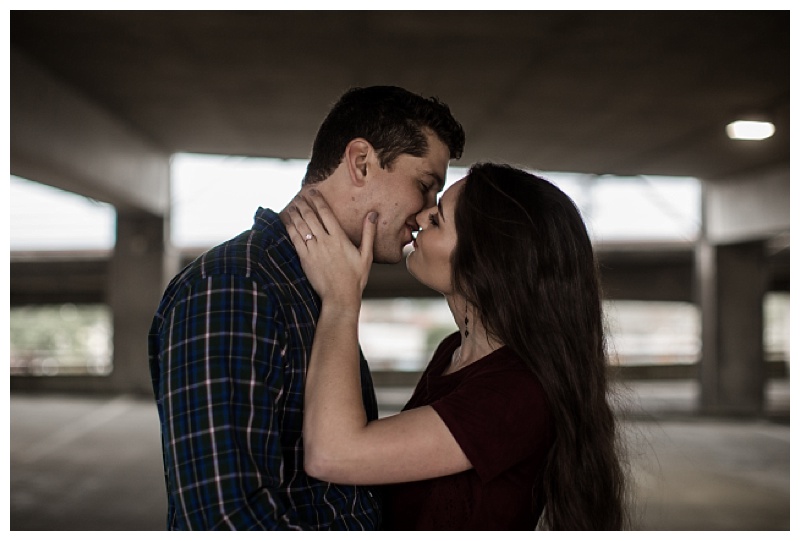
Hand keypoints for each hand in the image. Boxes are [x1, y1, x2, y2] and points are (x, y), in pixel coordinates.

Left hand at [286, 189, 377, 307]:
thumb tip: (372, 214)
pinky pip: (295, 239)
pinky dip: (290, 228)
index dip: (318, 200)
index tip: (313, 192)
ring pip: (301, 226)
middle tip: (300, 196)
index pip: (326, 213)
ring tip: (292, 205)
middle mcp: (325, 241)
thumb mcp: (366, 255)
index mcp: (339, 238)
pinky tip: (288, 221)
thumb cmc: (355, 278)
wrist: (340, 297)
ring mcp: (313, 250)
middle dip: (304, 204)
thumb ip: (368, 233)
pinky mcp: (305, 259)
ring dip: (296, 214)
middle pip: (311, 217)